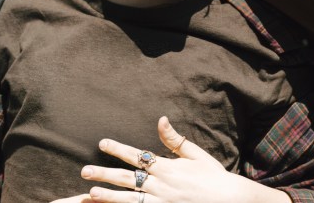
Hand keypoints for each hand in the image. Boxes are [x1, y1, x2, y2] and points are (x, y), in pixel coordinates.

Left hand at [66, 117, 288, 202]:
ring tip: (90, 193)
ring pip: (129, 199)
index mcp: (167, 167)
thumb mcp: (195, 154)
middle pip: (128, 178)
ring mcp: (161, 202)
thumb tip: (161, 119)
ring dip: (109, 196)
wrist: (229, 200)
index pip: (137, 155)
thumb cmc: (213, 176)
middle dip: (104, 173)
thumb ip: (175, 139)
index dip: (118, 149)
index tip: (102, 143)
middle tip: (84, 170)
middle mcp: (161, 185)